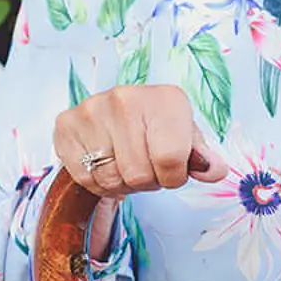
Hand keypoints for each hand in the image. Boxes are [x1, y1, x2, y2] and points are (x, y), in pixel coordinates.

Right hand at [53, 85, 226, 199]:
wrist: (117, 115)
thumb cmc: (159, 129)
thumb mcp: (186, 139)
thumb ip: (202, 159)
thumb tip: (214, 170)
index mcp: (166, 99)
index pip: (172, 160)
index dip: (174, 177)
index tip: (171, 169)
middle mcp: (126, 97)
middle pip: (139, 174)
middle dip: (147, 181)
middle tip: (146, 166)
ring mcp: (92, 109)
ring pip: (111, 179)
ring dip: (123, 184)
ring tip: (127, 164)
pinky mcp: (66, 125)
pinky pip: (86, 178)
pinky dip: (99, 182)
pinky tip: (106, 164)